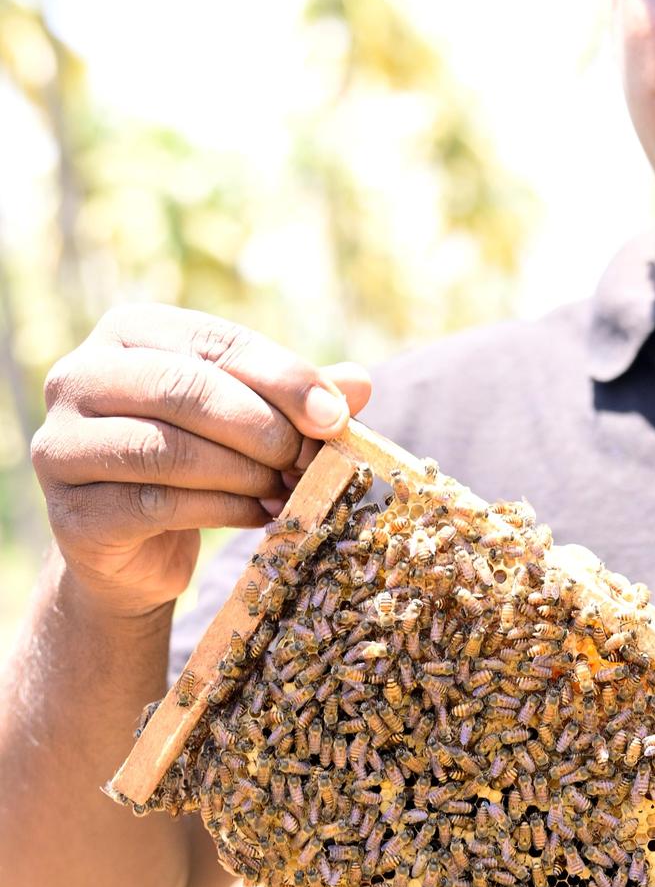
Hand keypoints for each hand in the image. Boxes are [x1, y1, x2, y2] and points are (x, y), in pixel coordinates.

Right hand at [32, 305, 371, 617]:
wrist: (133, 552)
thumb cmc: (198, 465)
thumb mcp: (250, 422)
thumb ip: (298, 399)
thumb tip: (360, 383)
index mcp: (127, 334)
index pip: (214, 343)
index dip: (282, 379)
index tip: (335, 417)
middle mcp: (78, 378)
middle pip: (184, 389)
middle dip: (261, 427)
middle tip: (307, 459)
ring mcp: (62, 445)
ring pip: (168, 449)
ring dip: (243, 472)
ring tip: (286, 489)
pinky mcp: (71, 512)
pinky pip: (156, 504)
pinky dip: (221, 509)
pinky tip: (257, 515)